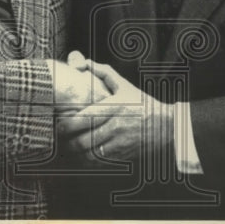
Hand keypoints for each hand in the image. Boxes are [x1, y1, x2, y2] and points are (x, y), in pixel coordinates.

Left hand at [58, 60, 172, 164]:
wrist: (165, 124)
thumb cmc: (141, 102)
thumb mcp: (124, 85)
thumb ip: (102, 72)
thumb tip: (82, 61)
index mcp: (114, 107)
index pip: (84, 118)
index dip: (66, 124)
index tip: (58, 124)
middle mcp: (116, 126)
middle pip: (83, 139)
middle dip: (67, 141)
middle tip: (59, 137)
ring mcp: (119, 142)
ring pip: (90, 154)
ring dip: (76, 153)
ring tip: (68, 147)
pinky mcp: (122, 155)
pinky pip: (100, 162)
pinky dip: (87, 160)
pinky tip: (82, 155)